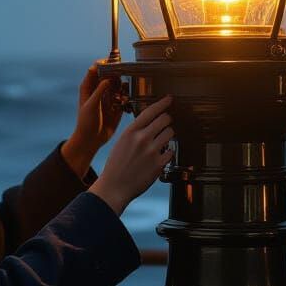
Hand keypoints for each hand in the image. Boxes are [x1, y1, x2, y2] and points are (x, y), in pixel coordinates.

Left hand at [61, 63, 122, 176]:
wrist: (91, 140)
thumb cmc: (86, 123)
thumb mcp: (91, 105)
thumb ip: (99, 91)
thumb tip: (108, 78)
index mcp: (88, 87)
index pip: (95, 69)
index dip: (103, 64)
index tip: (113, 63)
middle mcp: (99, 90)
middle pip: (109, 75)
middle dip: (116, 75)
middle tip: (119, 81)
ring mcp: (108, 98)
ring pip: (118, 86)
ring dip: (121, 87)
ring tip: (120, 94)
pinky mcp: (116, 107)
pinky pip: (124, 97)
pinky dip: (125, 98)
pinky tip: (123, 102)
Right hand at [88, 94, 173, 214]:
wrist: (114, 187)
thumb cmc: (116, 166)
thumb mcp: (121, 142)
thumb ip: (135, 132)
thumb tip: (150, 123)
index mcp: (130, 132)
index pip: (150, 111)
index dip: (163, 103)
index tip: (169, 99)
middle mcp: (142, 139)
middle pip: (165, 119)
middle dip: (167, 120)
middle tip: (166, 123)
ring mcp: (151, 151)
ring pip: (170, 133)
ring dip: (168, 136)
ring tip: (160, 142)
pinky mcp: (159, 164)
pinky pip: (171, 151)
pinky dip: (168, 152)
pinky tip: (159, 156)